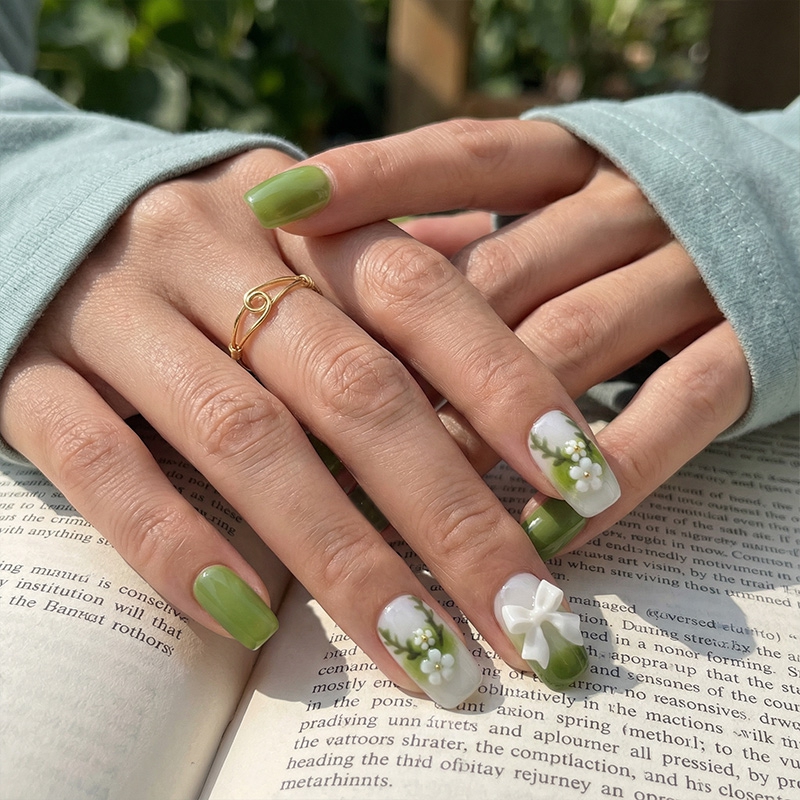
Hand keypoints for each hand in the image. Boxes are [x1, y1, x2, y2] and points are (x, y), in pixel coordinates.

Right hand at [0, 146, 596, 700]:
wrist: (22, 205)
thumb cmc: (195, 246)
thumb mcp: (291, 230)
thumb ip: (382, 252)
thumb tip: (491, 258)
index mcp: (292, 217)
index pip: (421, 293)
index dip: (507, 387)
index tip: (583, 488)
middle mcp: (208, 250)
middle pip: (353, 388)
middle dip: (452, 515)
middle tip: (528, 619)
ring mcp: (112, 311)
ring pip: (243, 439)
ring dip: (342, 558)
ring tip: (425, 658)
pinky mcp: (26, 374)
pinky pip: (101, 466)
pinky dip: (175, 546)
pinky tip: (247, 624)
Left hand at [253, 118, 750, 557]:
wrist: (796, 221)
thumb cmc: (639, 232)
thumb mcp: (564, 204)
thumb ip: (476, 233)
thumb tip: (351, 269)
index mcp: (574, 161)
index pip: (460, 158)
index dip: (373, 179)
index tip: (276, 207)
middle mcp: (627, 205)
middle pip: (495, 281)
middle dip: (405, 363)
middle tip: (318, 437)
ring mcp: (692, 275)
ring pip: (568, 349)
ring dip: (487, 432)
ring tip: (415, 505)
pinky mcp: (751, 349)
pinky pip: (671, 415)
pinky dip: (605, 475)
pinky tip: (544, 531)